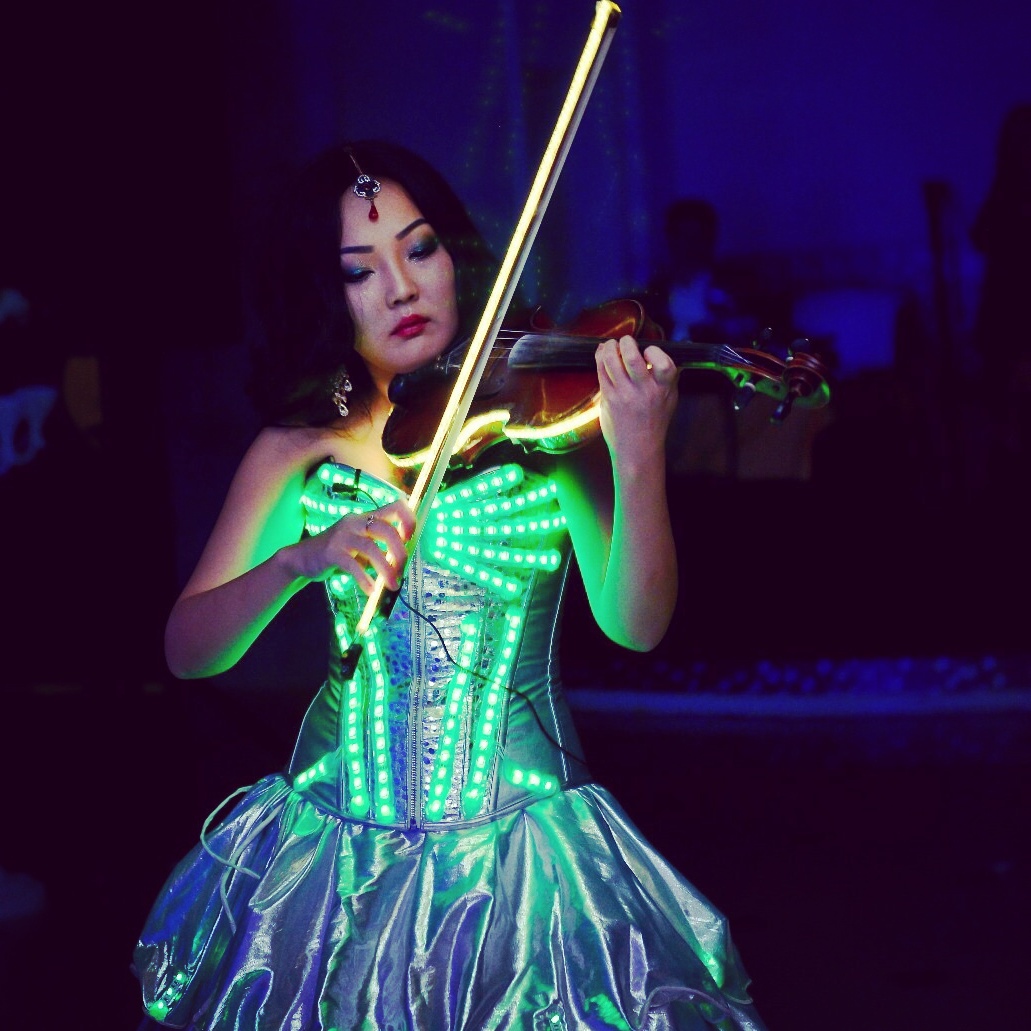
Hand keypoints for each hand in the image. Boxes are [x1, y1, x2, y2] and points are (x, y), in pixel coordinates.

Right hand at [290, 498, 415, 594]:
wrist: (301, 559)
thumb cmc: (337, 553)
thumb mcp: (359, 546)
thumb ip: (379, 549)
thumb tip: (402, 563)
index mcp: (365, 517)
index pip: (395, 506)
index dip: (408, 519)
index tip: (410, 539)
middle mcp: (355, 522)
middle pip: (386, 529)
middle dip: (400, 552)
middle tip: (402, 571)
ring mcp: (342, 535)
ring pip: (372, 549)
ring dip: (386, 569)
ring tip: (392, 586)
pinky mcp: (331, 551)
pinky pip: (353, 565)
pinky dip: (365, 579)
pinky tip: (370, 591)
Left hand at [594, 335, 678, 465]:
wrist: (637, 448)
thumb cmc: (655, 422)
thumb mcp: (671, 399)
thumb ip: (670, 378)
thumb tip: (670, 355)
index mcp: (663, 389)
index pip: (664, 363)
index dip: (655, 352)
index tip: (648, 352)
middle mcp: (643, 391)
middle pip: (632, 358)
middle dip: (626, 342)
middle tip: (625, 341)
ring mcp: (623, 394)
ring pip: (611, 361)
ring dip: (609, 347)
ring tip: (611, 345)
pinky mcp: (608, 398)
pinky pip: (601, 371)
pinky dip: (600, 357)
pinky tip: (602, 353)